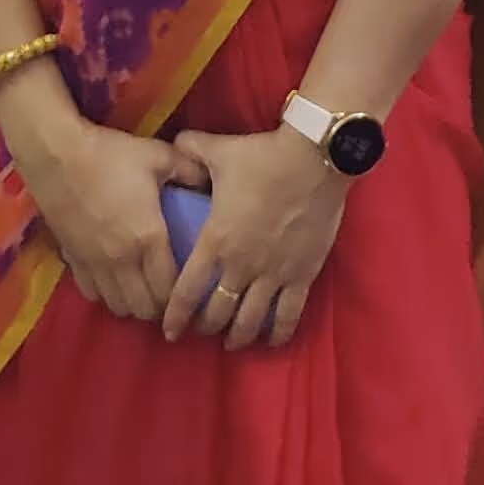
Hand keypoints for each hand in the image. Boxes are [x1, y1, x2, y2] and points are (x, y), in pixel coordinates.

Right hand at [7, 107, 206, 321]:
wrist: (56, 155)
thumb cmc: (110, 155)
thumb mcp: (158, 156)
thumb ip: (189, 171)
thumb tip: (209, 181)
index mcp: (149, 237)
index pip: (170, 289)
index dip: (183, 298)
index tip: (191, 293)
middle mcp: (122, 259)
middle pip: (144, 308)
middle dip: (160, 308)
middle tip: (168, 294)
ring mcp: (94, 263)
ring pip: (118, 307)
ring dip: (133, 304)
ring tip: (142, 291)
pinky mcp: (72, 260)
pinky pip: (92, 294)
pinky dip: (106, 295)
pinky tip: (113, 281)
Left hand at [161, 126, 347, 348]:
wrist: (314, 159)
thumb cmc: (263, 157)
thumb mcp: (219, 151)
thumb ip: (191, 150)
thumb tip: (174, 143)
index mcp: (216, 240)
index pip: (187, 291)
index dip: (175, 316)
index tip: (168, 330)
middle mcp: (241, 265)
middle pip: (217, 312)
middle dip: (204, 327)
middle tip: (199, 331)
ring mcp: (273, 273)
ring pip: (250, 320)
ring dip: (237, 336)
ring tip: (230, 342)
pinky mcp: (302, 275)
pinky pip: (289, 315)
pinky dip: (278, 333)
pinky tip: (270, 340)